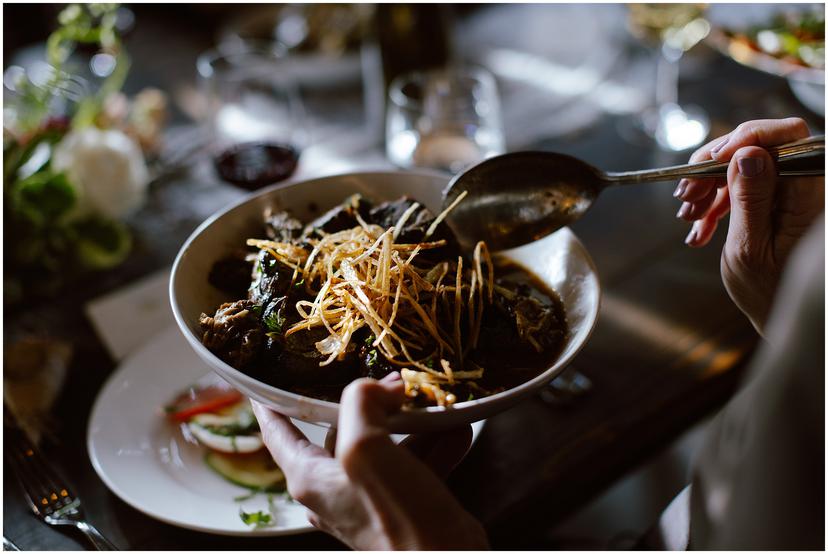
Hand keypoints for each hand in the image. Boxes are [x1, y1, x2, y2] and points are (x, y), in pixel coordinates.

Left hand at [251, 374, 488, 549]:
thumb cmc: (399, 517)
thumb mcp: (367, 449)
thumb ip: (360, 405)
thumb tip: (378, 387)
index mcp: (311, 478)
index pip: (277, 433)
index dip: (272, 402)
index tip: (267, 379)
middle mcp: (334, 490)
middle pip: (341, 430)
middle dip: (370, 404)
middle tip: (394, 383)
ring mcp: (367, 500)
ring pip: (383, 446)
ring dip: (412, 425)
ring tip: (434, 406)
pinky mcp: (400, 506)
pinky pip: (412, 465)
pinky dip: (432, 447)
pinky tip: (456, 433)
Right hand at [673, 118, 823, 333]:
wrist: (780, 315)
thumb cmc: (769, 292)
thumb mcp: (750, 248)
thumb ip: (750, 199)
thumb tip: (748, 153)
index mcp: (806, 195)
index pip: (788, 137)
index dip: (747, 137)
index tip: (712, 161)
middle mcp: (802, 186)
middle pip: (758, 146)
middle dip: (715, 166)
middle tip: (686, 195)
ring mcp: (787, 193)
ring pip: (743, 165)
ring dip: (709, 186)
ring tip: (687, 216)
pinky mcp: (773, 202)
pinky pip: (741, 187)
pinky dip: (715, 203)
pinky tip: (698, 229)